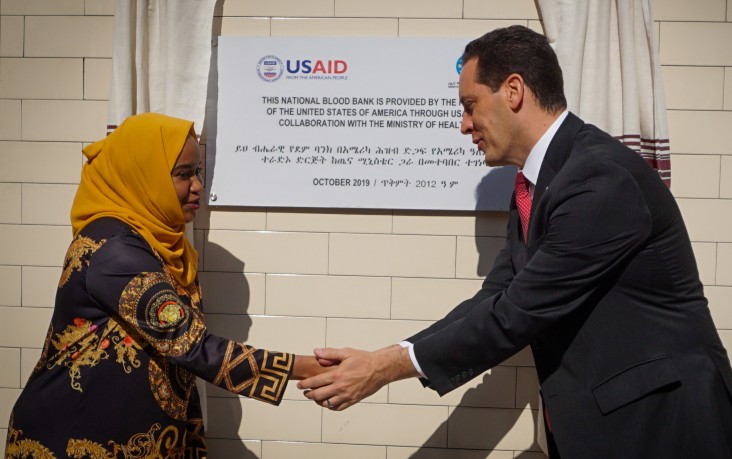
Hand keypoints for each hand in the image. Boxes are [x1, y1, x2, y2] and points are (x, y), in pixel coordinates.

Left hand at [297, 345, 417, 410]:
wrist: (380, 369)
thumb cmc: (363, 359)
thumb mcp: (346, 352)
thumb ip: (330, 353)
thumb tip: (316, 352)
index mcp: (337, 375)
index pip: (315, 382)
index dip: (305, 384)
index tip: (299, 385)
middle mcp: (340, 387)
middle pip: (318, 395)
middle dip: (309, 394)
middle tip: (305, 392)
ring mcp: (347, 395)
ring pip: (327, 403)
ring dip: (318, 401)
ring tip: (315, 397)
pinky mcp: (353, 400)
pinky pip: (338, 407)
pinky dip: (330, 407)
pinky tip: (328, 402)